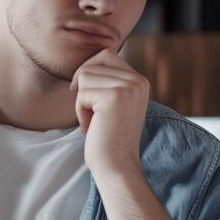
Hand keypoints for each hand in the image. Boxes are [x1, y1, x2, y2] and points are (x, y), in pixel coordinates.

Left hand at [70, 48, 148, 176]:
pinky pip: (81, 94)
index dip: (88, 72)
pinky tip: (92, 127)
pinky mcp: (115, 96)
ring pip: (84, 77)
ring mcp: (128, 87)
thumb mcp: (112, 103)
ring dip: (82, 102)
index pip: (105, 54)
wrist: (117, 165)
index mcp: (139, 80)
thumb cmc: (107, 137)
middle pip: (92, 64)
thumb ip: (108, 81)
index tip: (87, 96)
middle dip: (83, 88)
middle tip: (90, 111)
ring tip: (94, 121)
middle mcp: (138, 80)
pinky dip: (80, 112)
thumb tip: (87, 61)